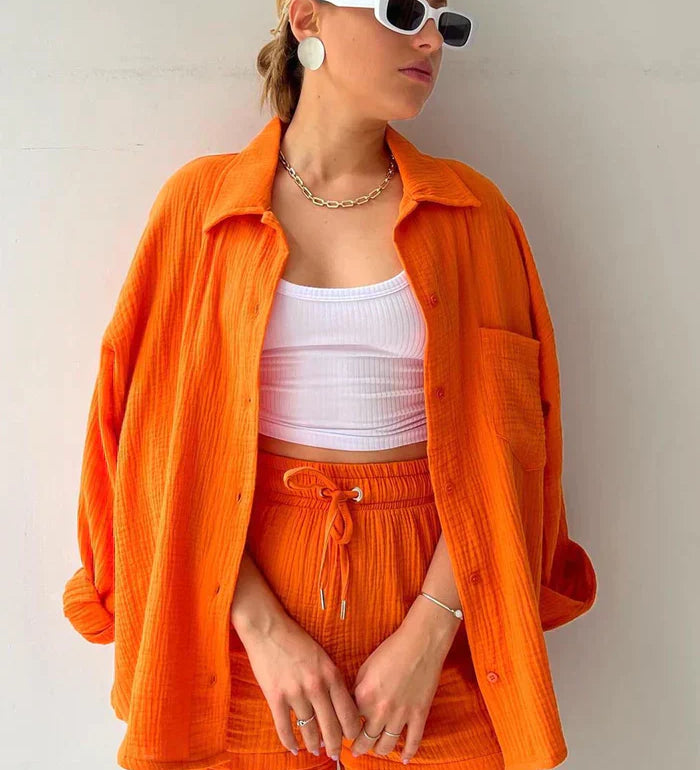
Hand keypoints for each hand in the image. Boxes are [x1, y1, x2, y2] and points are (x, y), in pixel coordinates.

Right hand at [236, 611, 362, 760]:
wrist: (268, 628)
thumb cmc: (296, 640)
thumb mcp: (323, 656)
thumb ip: (332, 679)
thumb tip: (340, 704)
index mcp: (331, 674)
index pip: (348, 712)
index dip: (351, 730)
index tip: (351, 738)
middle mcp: (316, 686)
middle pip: (331, 727)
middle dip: (335, 745)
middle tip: (336, 754)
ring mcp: (295, 693)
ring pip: (309, 730)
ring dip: (314, 744)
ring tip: (317, 751)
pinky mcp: (275, 697)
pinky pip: (284, 727)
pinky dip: (289, 742)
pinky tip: (293, 748)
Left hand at [348, 614, 453, 762]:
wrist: (420, 642)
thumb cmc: (392, 649)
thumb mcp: (365, 667)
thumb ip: (357, 690)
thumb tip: (351, 706)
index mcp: (364, 696)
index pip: (348, 723)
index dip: (345, 729)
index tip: (342, 733)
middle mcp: (380, 710)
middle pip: (365, 741)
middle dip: (358, 748)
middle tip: (355, 749)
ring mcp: (401, 715)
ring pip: (386, 746)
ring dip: (379, 751)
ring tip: (375, 750)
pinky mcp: (419, 715)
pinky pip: (413, 742)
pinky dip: (409, 753)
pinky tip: (404, 758)